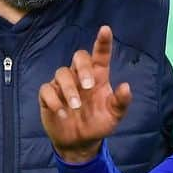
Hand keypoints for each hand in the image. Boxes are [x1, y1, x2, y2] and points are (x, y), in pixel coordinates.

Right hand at [39, 25, 131, 162]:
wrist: (80, 143)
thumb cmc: (98, 123)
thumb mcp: (114, 116)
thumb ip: (120, 102)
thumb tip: (125, 86)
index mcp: (98, 77)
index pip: (100, 55)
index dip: (103, 42)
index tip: (105, 29)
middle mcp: (80, 76)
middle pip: (79, 56)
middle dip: (83, 67)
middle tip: (89, 86)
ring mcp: (63, 85)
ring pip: (61, 72)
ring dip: (69, 89)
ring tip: (76, 107)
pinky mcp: (48, 96)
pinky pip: (46, 89)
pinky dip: (54, 100)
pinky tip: (62, 113)